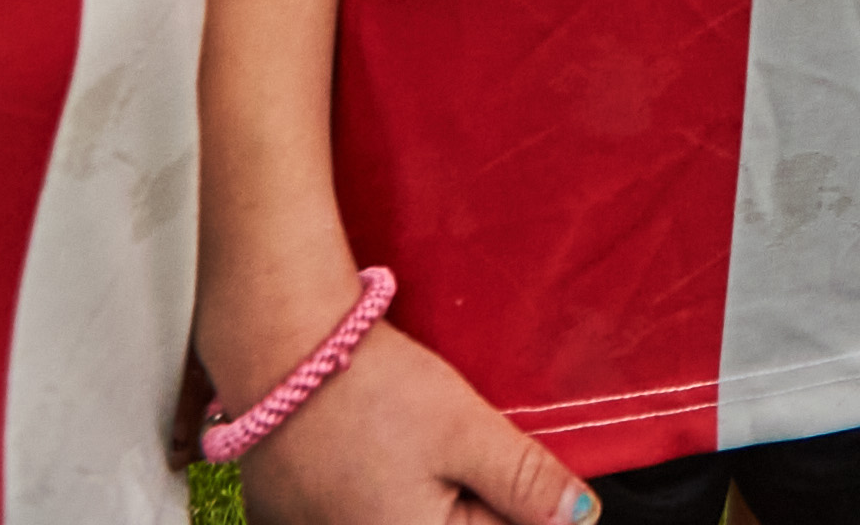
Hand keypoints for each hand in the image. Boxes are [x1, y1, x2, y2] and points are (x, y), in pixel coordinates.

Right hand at [211, 316, 593, 524]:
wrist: (278, 352)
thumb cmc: (372, 391)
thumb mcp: (465, 431)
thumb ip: (526, 483)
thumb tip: (581, 519)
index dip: (522, 500)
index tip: (510, 462)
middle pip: (454, 523)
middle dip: (471, 493)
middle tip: (452, 442)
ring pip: (406, 515)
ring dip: (427, 490)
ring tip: (411, 440)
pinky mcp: (292, 520)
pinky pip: (358, 512)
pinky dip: (378, 488)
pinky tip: (375, 448)